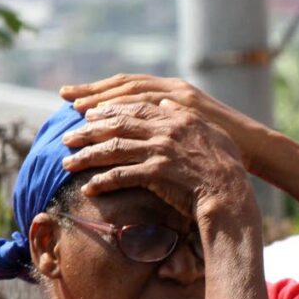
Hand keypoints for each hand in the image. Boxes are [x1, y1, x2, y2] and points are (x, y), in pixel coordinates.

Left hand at [60, 100, 259, 225]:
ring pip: (113, 148)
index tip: (88, 116)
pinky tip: (89, 189)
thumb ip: (184, 117)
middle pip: (116, 124)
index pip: (134, 106)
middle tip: (67, 138)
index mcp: (177, 116)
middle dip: (87, 131)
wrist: (231, 194)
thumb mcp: (210, 132)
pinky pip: (122, 176)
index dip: (107, 110)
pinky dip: (103, 182)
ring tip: (68, 163)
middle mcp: (165, 129)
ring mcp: (160, 151)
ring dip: (87, 156)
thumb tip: (165, 104)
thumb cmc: (226, 166)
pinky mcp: (157, 174)